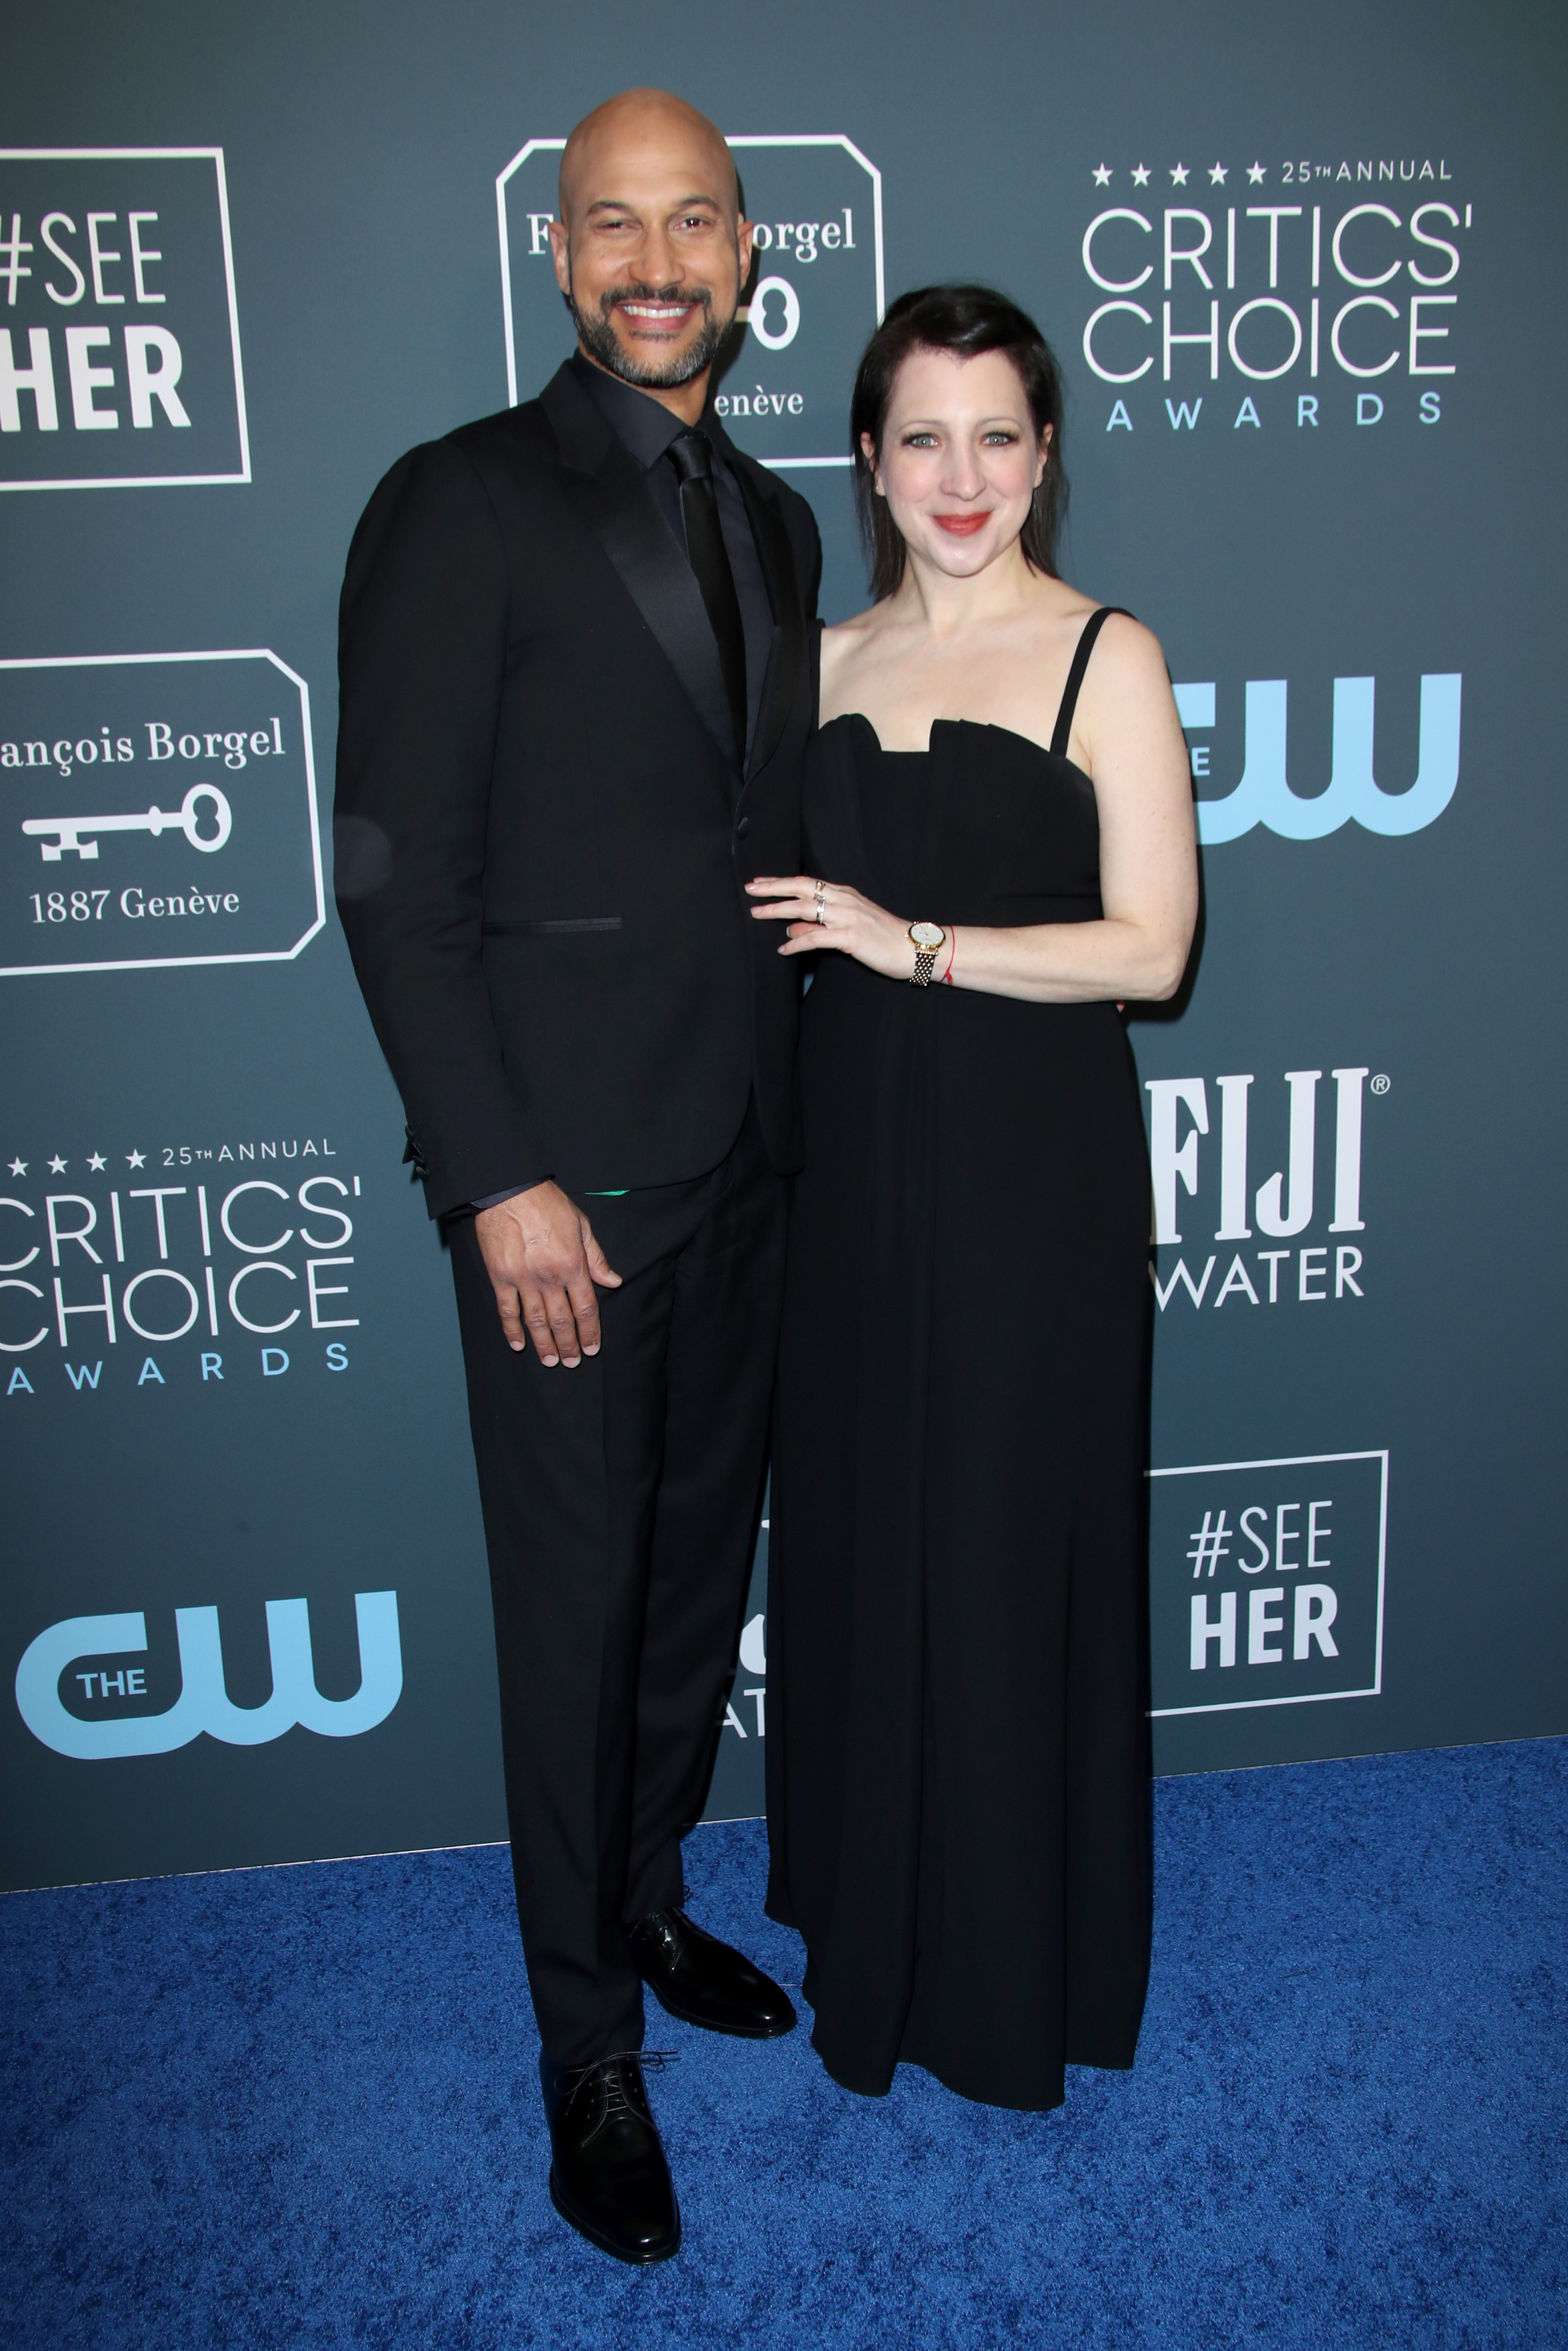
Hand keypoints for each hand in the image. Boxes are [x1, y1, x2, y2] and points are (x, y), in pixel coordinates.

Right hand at [474, 1182, 621, 1365]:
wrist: (509, 1190)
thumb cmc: (547, 1203)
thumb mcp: (582, 1226)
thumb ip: (596, 1258)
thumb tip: (613, 1282)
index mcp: (573, 1265)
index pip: (585, 1309)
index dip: (589, 1332)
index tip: (592, 1347)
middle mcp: (549, 1278)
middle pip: (562, 1320)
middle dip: (569, 1345)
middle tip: (572, 1362)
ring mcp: (523, 1280)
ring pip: (535, 1321)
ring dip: (544, 1344)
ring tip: (550, 1361)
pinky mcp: (500, 1277)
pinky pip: (507, 1310)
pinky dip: (512, 1329)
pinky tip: (518, 1344)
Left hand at [746, 875, 920, 979]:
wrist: (914, 948)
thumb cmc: (884, 938)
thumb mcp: (851, 925)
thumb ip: (821, 924)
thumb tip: (792, 927)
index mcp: (845, 894)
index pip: (807, 882)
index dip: (781, 881)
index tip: (760, 882)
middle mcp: (844, 900)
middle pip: (801, 889)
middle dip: (773, 888)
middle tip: (750, 890)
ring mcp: (847, 917)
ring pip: (805, 909)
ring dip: (778, 910)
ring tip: (757, 914)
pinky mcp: (850, 937)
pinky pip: (816, 937)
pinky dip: (797, 942)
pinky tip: (783, 949)